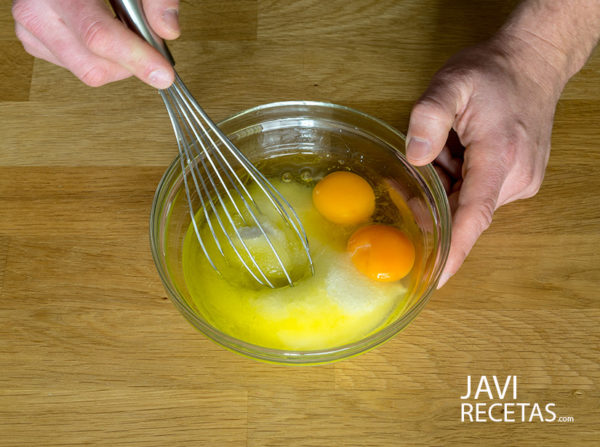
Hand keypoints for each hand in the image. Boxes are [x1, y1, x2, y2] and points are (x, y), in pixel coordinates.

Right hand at [12, 0, 179, 87]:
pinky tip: (104, 36)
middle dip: (131, 63)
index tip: (163, 74)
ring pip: (88, 72)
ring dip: (117, 62)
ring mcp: (33, 32)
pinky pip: (79, 69)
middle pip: (94, 66)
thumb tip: (168, 31)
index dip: (136, 58)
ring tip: (122, 30)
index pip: (99, 36)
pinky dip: (101, 60)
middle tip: (148, 42)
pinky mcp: (36, 45)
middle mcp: (37, 13)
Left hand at [406, 34, 566, 287]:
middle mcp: (515, 176)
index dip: (454, 249)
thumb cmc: (492, 74)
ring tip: (444, 151)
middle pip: (464, 211)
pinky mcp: (518, 180)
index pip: (474, 215)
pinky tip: (455, 155)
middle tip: (408, 187)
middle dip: (434, 206)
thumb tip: (415, 157)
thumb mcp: (452, 82)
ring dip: (447, 187)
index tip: (437, 279)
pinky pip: (478, 193)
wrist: (533, 63)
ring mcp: (521, 181)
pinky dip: (458, 183)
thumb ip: (430, 116)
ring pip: (469, 202)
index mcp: (499, 156)